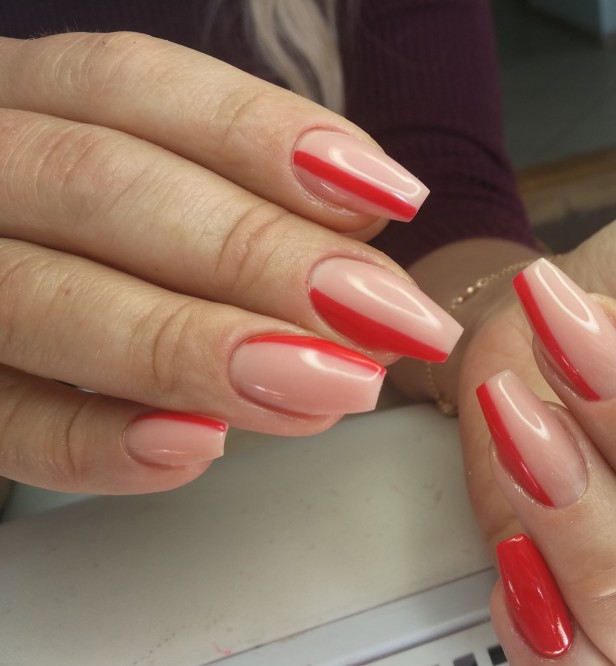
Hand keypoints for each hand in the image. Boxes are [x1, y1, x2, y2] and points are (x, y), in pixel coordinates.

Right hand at [0, 33, 459, 493]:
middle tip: (386, 317)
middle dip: (260, 254)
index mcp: (27, 99)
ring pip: (44, 302)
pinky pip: (2, 425)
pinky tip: (198, 447)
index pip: (135, 84)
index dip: (266, 136)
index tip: (392, 197)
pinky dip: (100, 442)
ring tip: (332, 387)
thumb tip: (362, 224)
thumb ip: (243, 192)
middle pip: (102, 186)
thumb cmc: (90, 235)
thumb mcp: (152, 182)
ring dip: (199, 349)